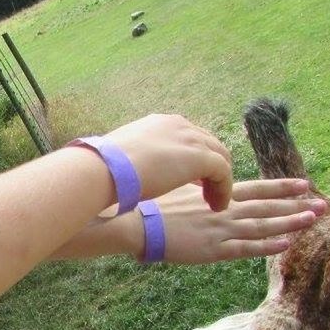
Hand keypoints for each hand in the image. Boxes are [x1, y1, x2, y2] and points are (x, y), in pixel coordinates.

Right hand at [102, 113, 233, 210]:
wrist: (105, 170)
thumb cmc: (106, 169)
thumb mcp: (125, 157)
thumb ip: (139, 159)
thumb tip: (134, 171)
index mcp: (161, 123)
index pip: (190, 138)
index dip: (196, 160)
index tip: (193, 181)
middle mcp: (180, 125)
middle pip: (210, 145)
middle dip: (211, 169)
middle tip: (207, 192)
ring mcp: (191, 139)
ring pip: (220, 157)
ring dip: (220, 181)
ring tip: (214, 203)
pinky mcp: (200, 157)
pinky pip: (224, 173)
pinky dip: (224, 190)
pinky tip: (218, 206)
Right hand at [155, 178, 325, 263]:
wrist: (137, 224)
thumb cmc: (151, 206)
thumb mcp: (179, 190)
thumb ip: (199, 193)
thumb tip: (207, 191)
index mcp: (215, 195)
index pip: (256, 188)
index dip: (281, 187)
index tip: (303, 184)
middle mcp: (223, 210)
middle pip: (266, 206)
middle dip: (295, 205)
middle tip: (321, 203)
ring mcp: (219, 230)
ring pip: (262, 226)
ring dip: (289, 223)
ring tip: (312, 219)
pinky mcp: (212, 250)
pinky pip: (245, 248)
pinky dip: (266, 246)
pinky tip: (285, 244)